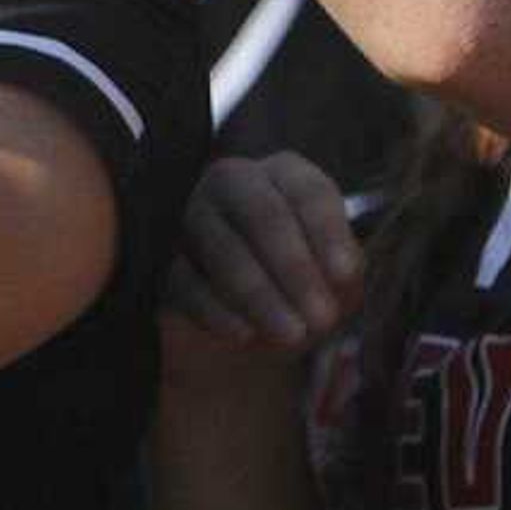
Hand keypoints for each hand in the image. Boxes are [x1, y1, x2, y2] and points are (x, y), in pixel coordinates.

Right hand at [160, 152, 365, 376]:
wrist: (251, 309)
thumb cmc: (301, 279)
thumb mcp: (332, 271)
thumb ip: (343, 268)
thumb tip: (341, 277)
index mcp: (284, 174)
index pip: (308, 192)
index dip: (328, 233)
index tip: (347, 276)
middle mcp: (234, 182)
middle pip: (263, 215)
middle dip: (294, 268)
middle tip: (323, 318)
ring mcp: (191, 217)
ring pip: (222, 248)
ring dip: (259, 294)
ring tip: (291, 334)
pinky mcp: (162, 259)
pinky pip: (185, 281)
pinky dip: (215, 309)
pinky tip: (244, 334)